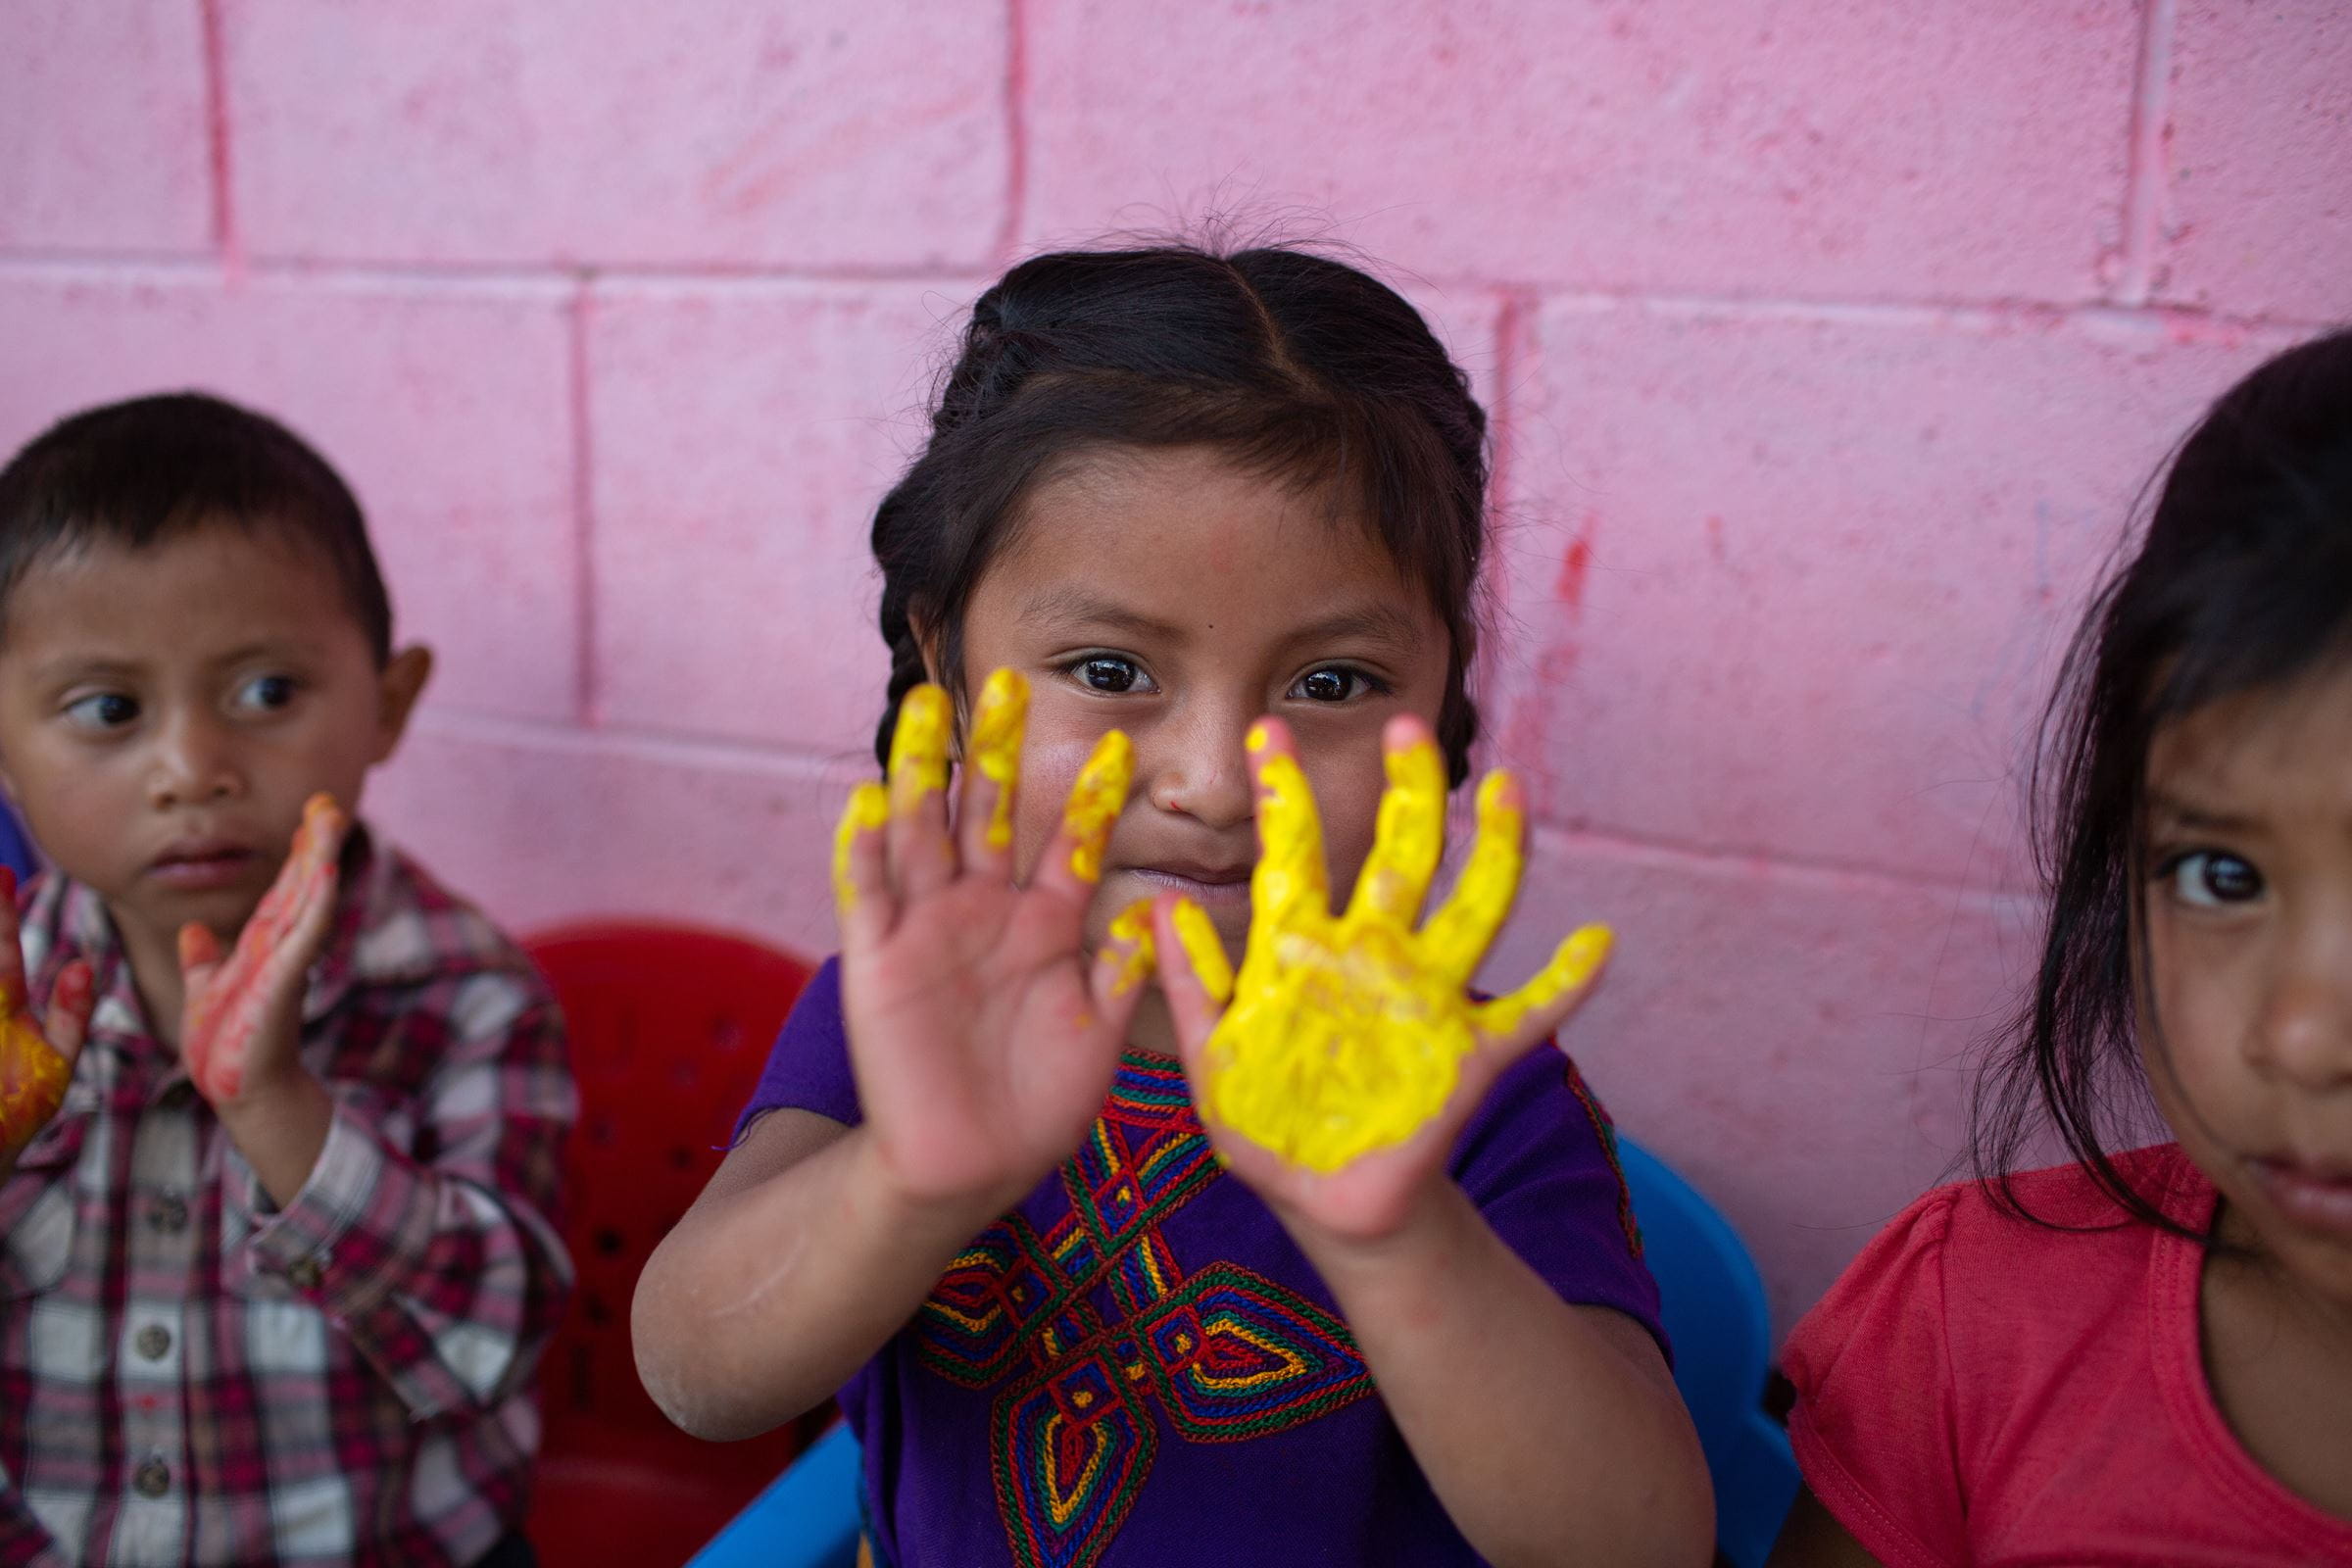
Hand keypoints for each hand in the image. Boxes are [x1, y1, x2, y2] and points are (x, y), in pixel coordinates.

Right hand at [0, 867, 95, 1166]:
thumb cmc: (15, 1113)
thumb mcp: (53, 1061)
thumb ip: (68, 1015)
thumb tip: (79, 964)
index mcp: (3, 1010)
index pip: (3, 955)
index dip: (2, 915)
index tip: (3, 872)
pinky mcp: (24, 1047)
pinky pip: (42, 1023)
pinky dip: (54, 1003)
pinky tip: (66, 974)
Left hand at [179, 793, 346, 1107]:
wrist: (235, 1089)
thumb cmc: (222, 1047)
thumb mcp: (202, 991)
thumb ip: (202, 960)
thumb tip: (193, 930)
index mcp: (262, 946)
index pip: (285, 889)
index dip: (297, 853)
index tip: (310, 817)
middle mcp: (281, 947)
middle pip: (304, 884)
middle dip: (315, 843)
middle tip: (329, 803)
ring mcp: (287, 961)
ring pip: (310, 899)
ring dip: (322, 858)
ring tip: (332, 819)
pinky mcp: (284, 979)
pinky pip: (305, 933)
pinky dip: (317, 902)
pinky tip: (326, 874)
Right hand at [833, 669, 1152, 1215]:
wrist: (969, 1170)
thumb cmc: (1037, 1105)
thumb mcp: (1098, 1037)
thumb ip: (1122, 974)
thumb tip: (1158, 910)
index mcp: (1043, 926)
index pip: (1068, 845)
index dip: (1088, 798)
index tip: (1117, 745)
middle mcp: (984, 913)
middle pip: (987, 815)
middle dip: (994, 750)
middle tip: (1005, 681)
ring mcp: (927, 932)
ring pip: (922, 834)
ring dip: (920, 771)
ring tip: (925, 707)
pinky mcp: (877, 965)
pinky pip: (867, 896)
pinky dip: (862, 848)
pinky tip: (865, 798)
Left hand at [1151, 715, 1609, 1243]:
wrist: (1322, 1204)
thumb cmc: (1264, 1125)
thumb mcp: (1210, 1056)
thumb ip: (1194, 984)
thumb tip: (1164, 905)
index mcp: (1302, 951)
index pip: (1294, 856)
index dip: (1283, 796)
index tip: (1267, 731)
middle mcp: (1372, 957)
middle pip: (1399, 856)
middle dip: (1405, 791)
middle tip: (1407, 727)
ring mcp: (1425, 1000)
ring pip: (1473, 910)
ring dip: (1496, 852)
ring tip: (1510, 792)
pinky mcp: (1467, 1056)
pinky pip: (1528, 1014)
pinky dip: (1565, 983)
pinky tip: (1595, 943)